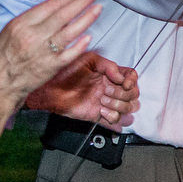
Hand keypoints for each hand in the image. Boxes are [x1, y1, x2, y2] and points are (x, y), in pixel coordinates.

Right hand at [0, 0, 100, 104]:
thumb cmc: (1, 59)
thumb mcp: (9, 32)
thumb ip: (30, 21)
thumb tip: (52, 9)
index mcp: (21, 24)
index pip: (49, 6)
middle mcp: (33, 36)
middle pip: (63, 15)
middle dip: (81, 2)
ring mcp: (43, 52)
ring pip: (70, 31)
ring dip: (87, 18)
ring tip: (98, 8)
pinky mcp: (51, 67)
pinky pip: (70, 54)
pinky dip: (80, 45)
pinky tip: (90, 36)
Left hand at [24, 52, 139, 127]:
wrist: (48, 89)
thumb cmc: (64, 72)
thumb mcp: (87, 60)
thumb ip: (108, 65)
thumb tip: (121, 77)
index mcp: (109, 74)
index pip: (131, 77)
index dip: (132, 81)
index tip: (124, 84)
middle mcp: (110, 88)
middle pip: (133, 94)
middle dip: (122, 94)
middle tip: (106, 91)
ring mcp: (106, 103)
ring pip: (129, 109)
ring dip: (119, 106)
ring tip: (103, 102)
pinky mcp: (98, 116)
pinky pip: (116, 121)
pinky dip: (113, 118)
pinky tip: (101, 112)